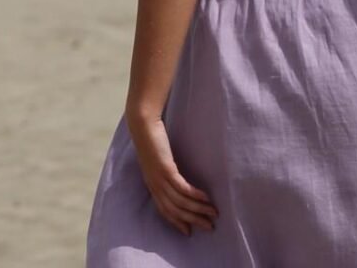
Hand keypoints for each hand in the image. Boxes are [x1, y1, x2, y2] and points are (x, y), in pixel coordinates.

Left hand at [125, 114, 217, 235]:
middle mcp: (155, 186)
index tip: (190, 231)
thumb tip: (175, 173)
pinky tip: (206, 198)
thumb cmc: (150, 137)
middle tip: (209, 227)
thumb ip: (164, 167)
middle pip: (175, 211)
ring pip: (181, 203)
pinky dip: (195, 196)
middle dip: (193, 220)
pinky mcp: (166, 170)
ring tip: (214, 213)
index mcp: (152, 184)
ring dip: (199, 210)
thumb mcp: (156, 157)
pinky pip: (182, 188)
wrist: (142, 124)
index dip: (177, 222)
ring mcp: (160, 179)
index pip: (165, 211)